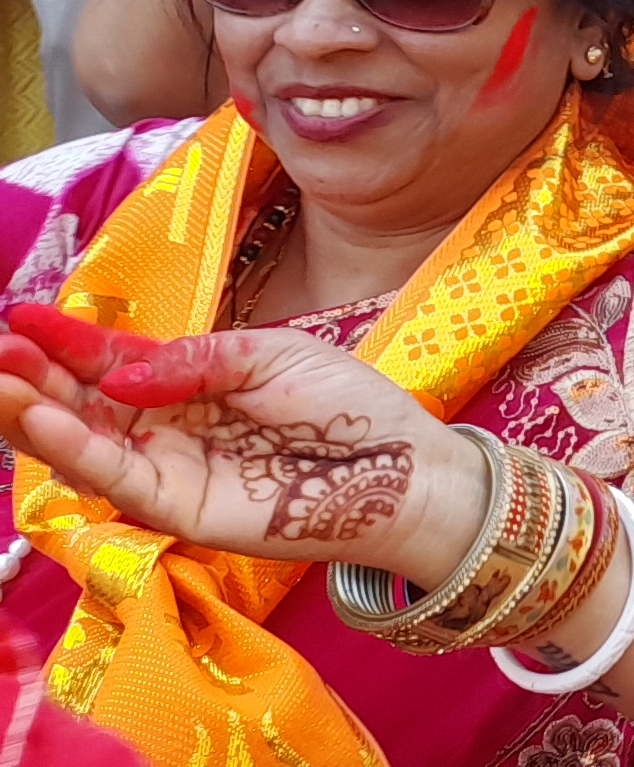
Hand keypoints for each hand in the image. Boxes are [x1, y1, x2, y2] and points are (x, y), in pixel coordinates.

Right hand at [0, 306, 483, 581]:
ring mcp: (166, 468)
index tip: (16, 318)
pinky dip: (75, 451)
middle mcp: (164, 426)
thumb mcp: (272, 355)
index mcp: (187, 381)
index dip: (64, 340)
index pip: (110, 358)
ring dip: (34, 414)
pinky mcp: (176, 508)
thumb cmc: (346, 406)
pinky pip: (115, 479)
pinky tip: (45, 421)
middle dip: (33, 374)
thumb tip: (122, 370)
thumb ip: (197, 358)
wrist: (402, 466)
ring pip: (81, 443)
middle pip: (80, 400)